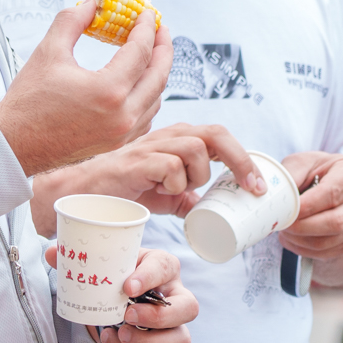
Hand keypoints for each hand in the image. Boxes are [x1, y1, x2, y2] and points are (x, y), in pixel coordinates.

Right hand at [0, 0, 172, 176]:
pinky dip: (149, 96)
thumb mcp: (49, 52)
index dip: (147, 28)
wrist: (14, 144)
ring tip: (151, 52)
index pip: (141, 52)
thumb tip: (91, 4)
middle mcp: (122, 116)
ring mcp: (122, 133)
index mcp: (109, 91)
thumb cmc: (28, 101)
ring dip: (157, 72)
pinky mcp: (117, 144)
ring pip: (156, 98)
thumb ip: (72, 20)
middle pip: (159, 75)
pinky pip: (146, 116)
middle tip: (159, 29)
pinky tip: (139, 82)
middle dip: (163, 48)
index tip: (147, 13)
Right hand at [31, 124, 265, 233]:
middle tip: (250, 187)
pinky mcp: (136, 161)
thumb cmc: (123, 189)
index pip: (219, 137)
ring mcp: (152, 146)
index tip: (258, 187)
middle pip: (215, 133)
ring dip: (195, 176)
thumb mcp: (163, 194)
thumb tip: (207, 209)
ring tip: (175, 191)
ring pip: (195, 149)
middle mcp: (168, 136)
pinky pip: (170, 167)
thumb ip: (185, 195)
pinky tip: (159, 192)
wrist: (84, 195)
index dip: (244, 159)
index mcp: (178, 140)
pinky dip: (173, 184)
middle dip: (239, 160)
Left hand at [45, 245, 196, 342]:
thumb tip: (52, 253)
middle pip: (189, 307)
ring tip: (121, 333)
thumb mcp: (102, 262)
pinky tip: (112, 340)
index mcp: (163, 266)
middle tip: (127, 314)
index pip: (166, 266)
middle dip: (159, 316)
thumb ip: (77, 257)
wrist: (116, 296)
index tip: (127, 286)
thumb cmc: (116, 274)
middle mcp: (175, 295)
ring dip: (150, 342)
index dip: (150, 276)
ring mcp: (172, 325)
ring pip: (181, 340)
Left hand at [278, 151, 342, 259]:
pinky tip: (292, 240)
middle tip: (281, 223)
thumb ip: (291, 173)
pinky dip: (305, 250)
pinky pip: (328, 252)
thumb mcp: (304, 161)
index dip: (306, 206)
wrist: (340, 183)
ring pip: (331, 241)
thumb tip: (278, 195)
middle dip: (302, 227)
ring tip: (284, 231)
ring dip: (301, 241)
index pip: (332, 193)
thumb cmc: (319, 170)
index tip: (285, 210)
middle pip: (335, 222)